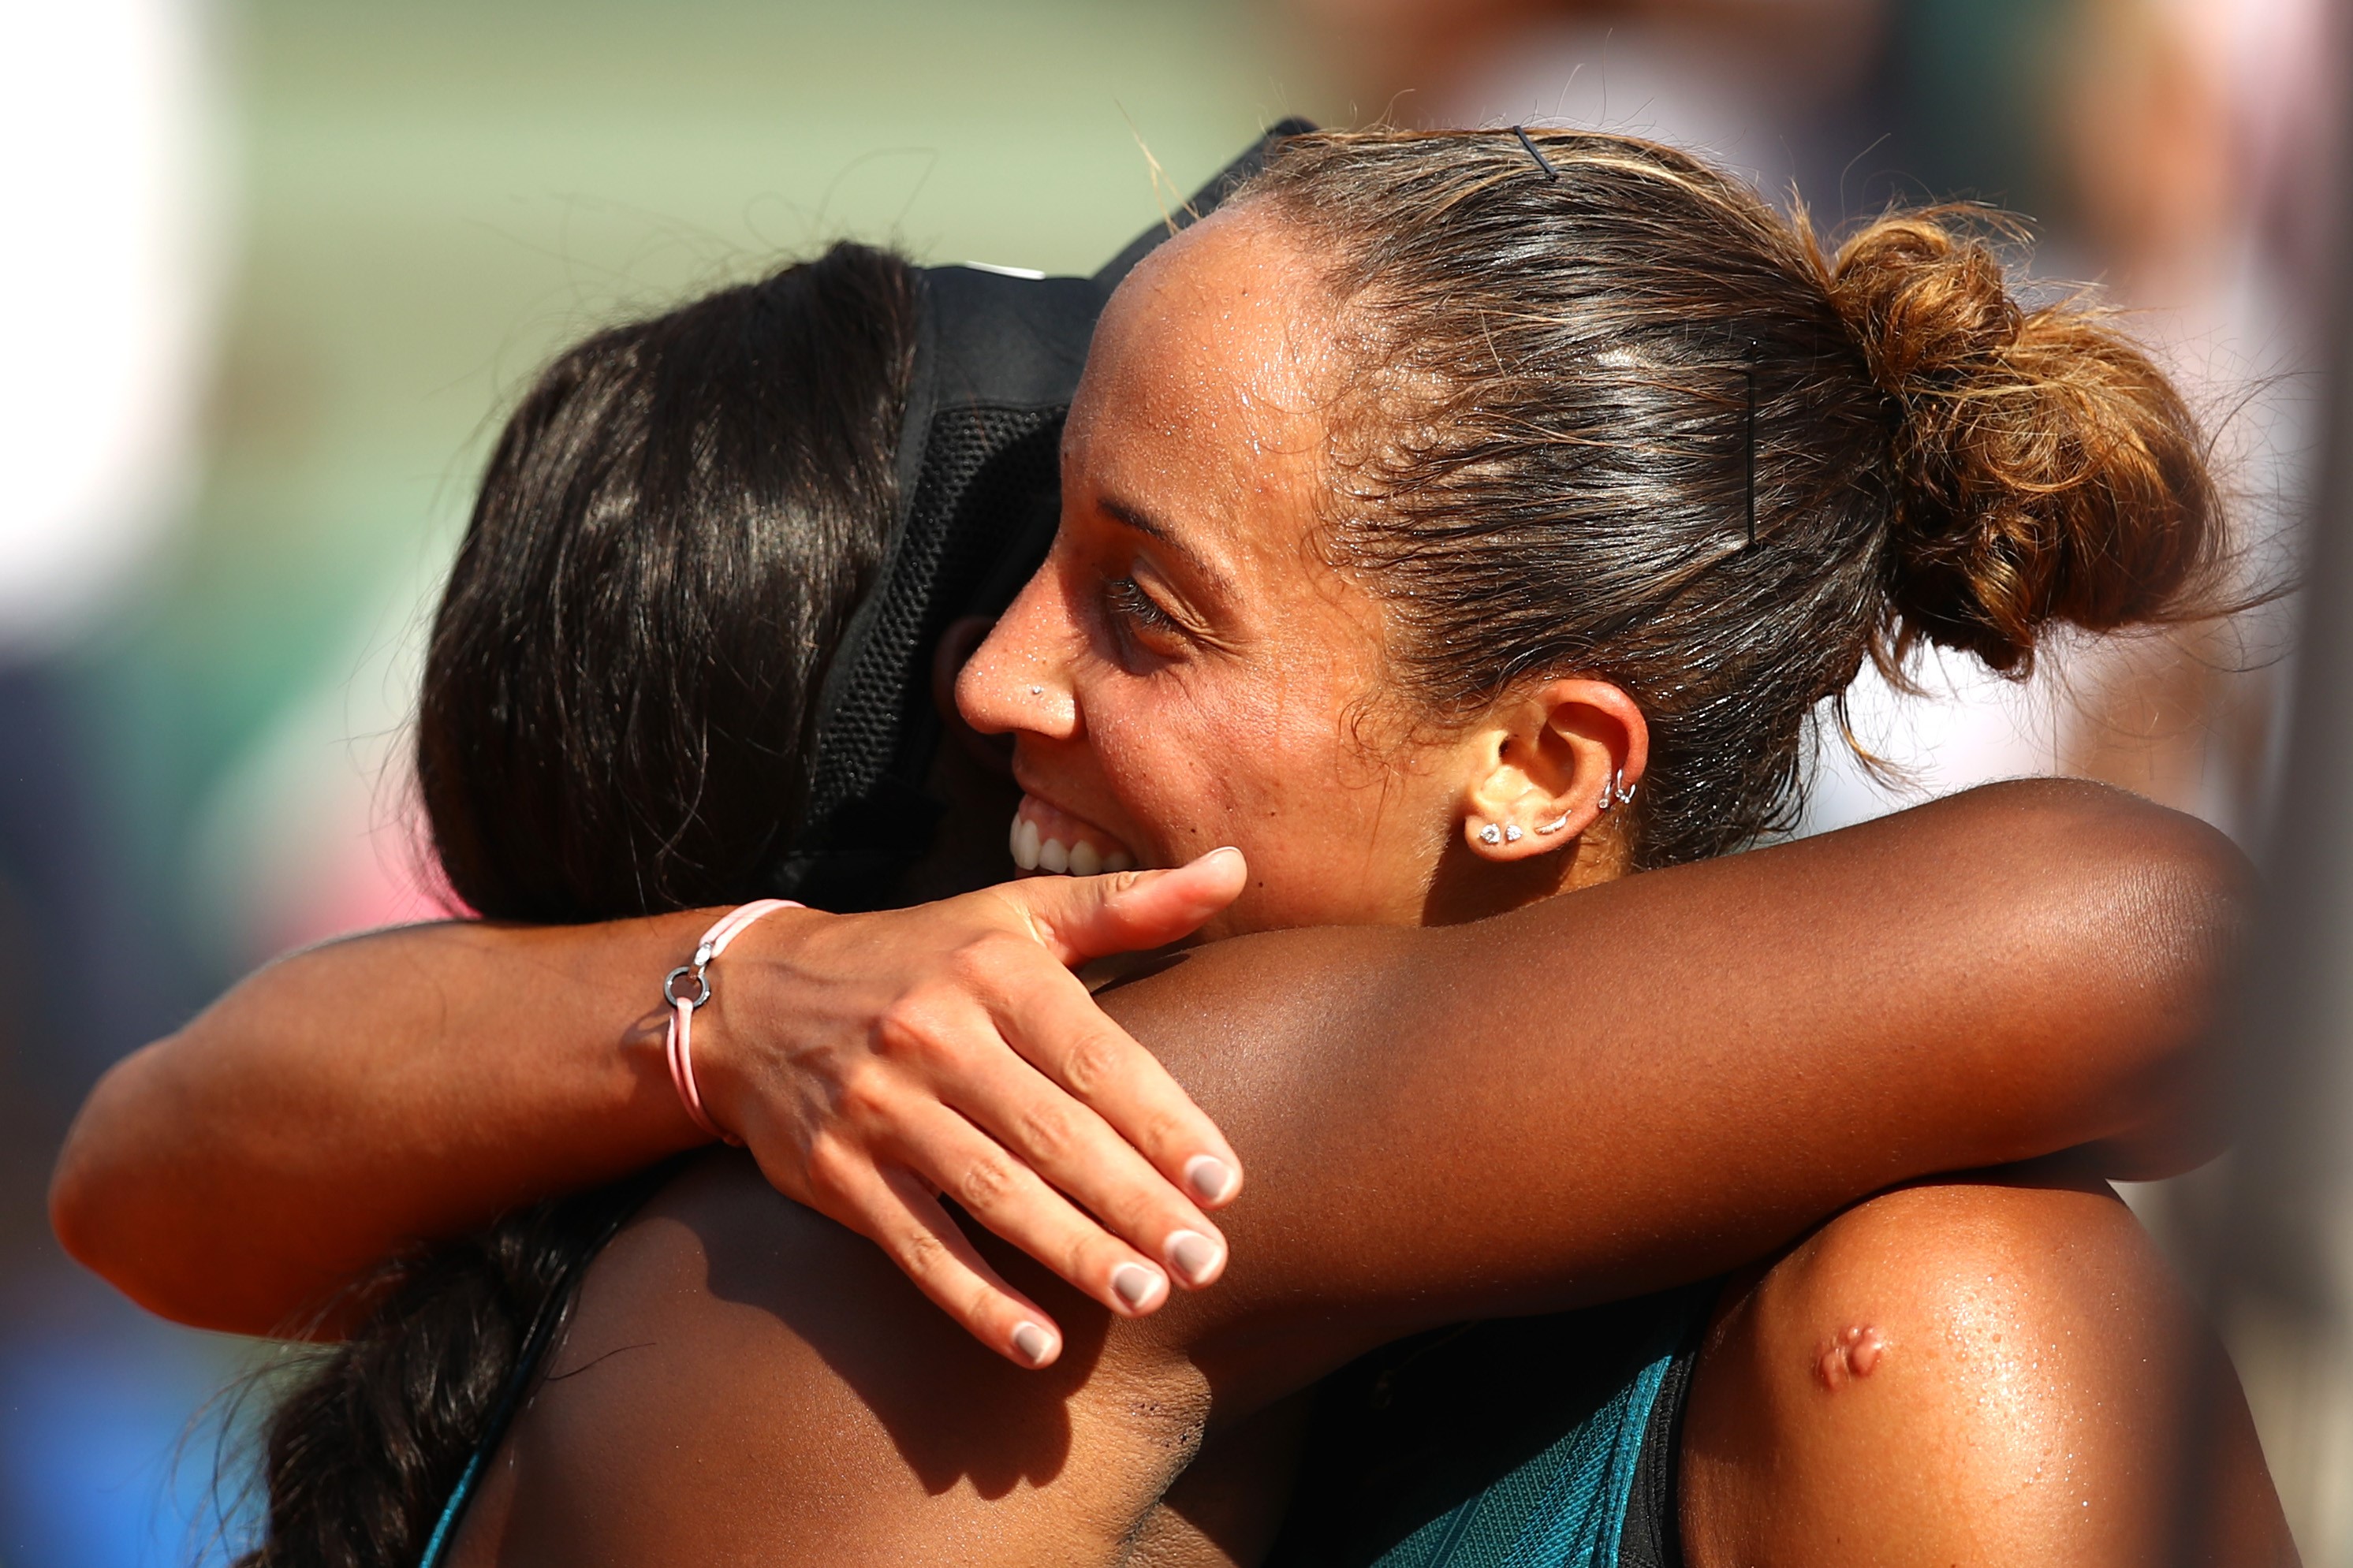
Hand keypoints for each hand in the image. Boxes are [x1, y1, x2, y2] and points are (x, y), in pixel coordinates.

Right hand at [693, 849, 1248, 1366]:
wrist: (747, 999)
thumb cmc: (915, 959)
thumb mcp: (1012, 916)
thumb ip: (1127, 903)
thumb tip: (1235, 867)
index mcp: (991, 969)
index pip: (1093, 1056)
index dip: (1162, 1123)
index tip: (1223, 1184)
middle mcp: (934, 1035)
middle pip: (1052, 1134)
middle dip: (1134, 1203)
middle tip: (1205, 1260)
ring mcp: (879, 1108)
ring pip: (992, 1194)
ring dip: (1072, 1251)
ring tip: (1145, 1295)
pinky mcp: (836, 1174)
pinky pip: (917, 1247)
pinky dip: (977, 1299)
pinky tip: (1036, 1343)